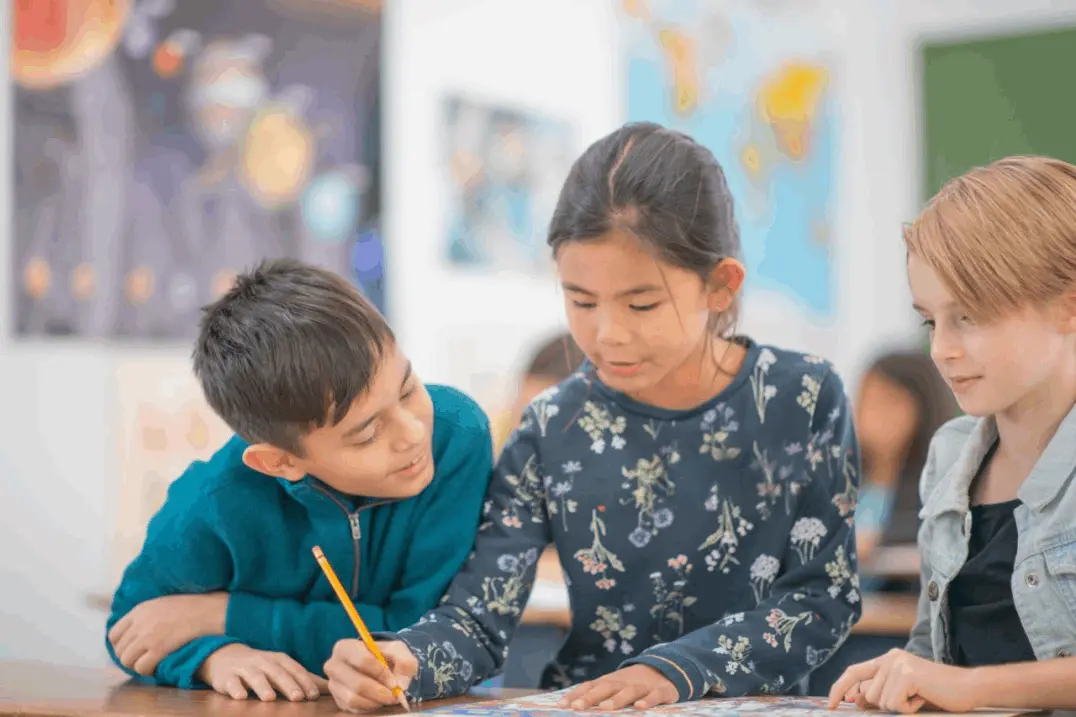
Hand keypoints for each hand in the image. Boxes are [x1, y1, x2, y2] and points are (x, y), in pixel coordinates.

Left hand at [108, 592, 227, 675]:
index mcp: (140, 610)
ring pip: (127, 661)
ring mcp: (148, 636)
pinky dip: (147, 671)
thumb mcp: (163, 603)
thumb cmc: (192, 606)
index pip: (114, 634)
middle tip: (142, 660)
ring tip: (150, 664)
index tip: (132, 650)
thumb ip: (146, 615)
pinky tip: (157, 668)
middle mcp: (139, 622)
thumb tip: (136, 631)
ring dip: (136, 666)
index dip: (120, 646)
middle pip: (119, 650)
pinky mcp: (159, 648)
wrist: (210, 610)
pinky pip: (141, 667)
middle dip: (129, 658)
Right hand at [198, 644, 326, 700]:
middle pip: (277, 672)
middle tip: (297, 697)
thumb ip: (303, 678)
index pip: (294, 669)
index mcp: (278, 660)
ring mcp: (244, 668)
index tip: (313, 695)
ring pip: (254, 676)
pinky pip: (231, 682)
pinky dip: (236, 688)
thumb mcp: (281, 668)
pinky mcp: (226, 677)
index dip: (304, 681)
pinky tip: (241, 697)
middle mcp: (262, 662)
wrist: (225, 657)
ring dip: (262, 686)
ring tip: (269, 698)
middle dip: (287, 684)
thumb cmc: (261, 667)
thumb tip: (330, 687)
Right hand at [324, 639, 417, 712]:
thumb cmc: (385, 656)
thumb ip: (405, 663)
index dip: (381, 672)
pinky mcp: (337, 700)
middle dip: (380, 692)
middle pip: (357, 683)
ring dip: (376, 701)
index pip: (362, 660)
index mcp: (345, 647)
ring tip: (388, 697)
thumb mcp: (399, 651)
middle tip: (394, 695)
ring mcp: (333, 684)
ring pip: (353, 699)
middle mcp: (333, 666)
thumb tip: (401, 684)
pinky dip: (369, 707)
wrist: (379, 666)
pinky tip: (378, 699)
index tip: (394, 681)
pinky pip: (353, 709)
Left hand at [557, 664, 679, 710]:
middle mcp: (623, 683)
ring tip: (605, 708)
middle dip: (590, 698)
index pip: (589, 687)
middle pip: (605, 688)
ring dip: (616, 699)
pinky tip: (640, 707)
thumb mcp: (613, 687)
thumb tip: (572, 705)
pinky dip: (647, 701)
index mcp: (609, 682)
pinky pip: (654, 696)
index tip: (561, 706)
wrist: (664, 669)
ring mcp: (642, 686)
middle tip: (576, 708)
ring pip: (628, 692)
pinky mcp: (660, 692)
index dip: (575, 696)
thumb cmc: (631, 684)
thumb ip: (596, 694)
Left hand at [827, 649, 976, 713]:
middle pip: (868, 694)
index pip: (854, 672)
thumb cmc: (937, 693)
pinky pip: (895, 704)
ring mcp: (898, 664)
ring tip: (919, 698)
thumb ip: (880, 692)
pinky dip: (909, 708)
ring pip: (880, 701)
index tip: (831, 705)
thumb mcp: (903, 692)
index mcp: (887, 660)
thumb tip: (856, 700)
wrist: (968, 688)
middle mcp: (890, 658)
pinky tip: (923, 699)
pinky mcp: (907, 674)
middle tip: (910, 700)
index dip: (839, 688)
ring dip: (900, 707)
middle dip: (884, 705)